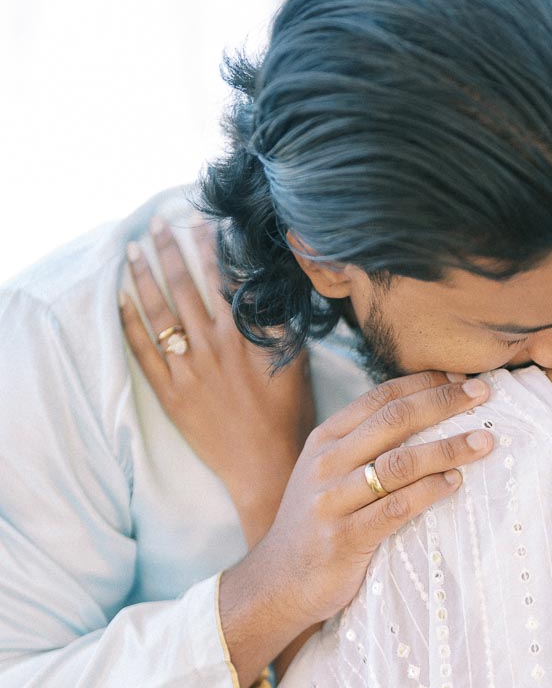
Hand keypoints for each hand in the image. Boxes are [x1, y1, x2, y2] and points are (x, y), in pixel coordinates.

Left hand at [120, 218, 312, 545]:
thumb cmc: (288, 417)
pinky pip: (142, 351)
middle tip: (157, 224)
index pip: (221, 277)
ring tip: (132, 251)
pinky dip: (128, 323)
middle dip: (168, 250)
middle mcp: (211, 346)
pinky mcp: (170, 394)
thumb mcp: (295, 363)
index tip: (200, 220)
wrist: (266, 466)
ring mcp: (186, 370)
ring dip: (143, 277)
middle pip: (183, 286)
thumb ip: (278, 323)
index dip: (209, 245)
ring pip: (157, 312)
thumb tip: (269, 287)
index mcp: (243, 335)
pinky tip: (120, 300)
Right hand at [218, 371, 494, 687]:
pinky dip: (431, 492)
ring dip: (448, 448)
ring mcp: (332, 501)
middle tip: (484, 393)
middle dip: (443, 402)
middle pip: (394, 420)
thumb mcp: (328, 474)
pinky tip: (456, 483)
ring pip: (400, 463)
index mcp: (325, 439)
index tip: (463, 377)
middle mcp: (326, 463)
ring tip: (484, 441)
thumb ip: (365, 445)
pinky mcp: (345, 538)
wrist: (277, 583)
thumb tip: (428, 415)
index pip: (381, 397)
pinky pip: (397, 508)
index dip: (425, 383)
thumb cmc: (317, 525)